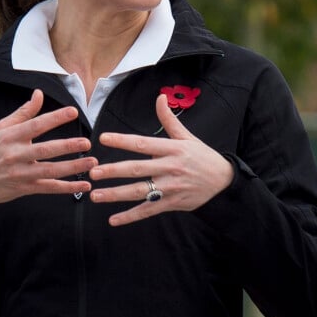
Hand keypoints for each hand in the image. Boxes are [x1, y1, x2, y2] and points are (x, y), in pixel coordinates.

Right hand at [0, 89, 96, 204]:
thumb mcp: (1, 128)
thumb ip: (23, 112)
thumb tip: (39, 93)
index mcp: (10, 136)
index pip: (36, 125)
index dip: (55, 118)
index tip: (73, 111)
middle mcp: (15, 154)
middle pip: (46, 149)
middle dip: (68, 146)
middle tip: (87, 142)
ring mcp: (20, 173)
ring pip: (50, 170)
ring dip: (73, 167)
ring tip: (92, 162)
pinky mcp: (24, 188)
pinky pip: (49, 188)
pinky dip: (67, 187)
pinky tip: (84, 185)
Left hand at [89, 94, 232, 225]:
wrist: (223, 181)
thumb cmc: (202, 157)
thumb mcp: (187, 137)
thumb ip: (169, 120)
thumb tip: (160, 97)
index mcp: (172, 149)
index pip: (143, 143)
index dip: (122, 140)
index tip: (103, 138)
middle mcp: (170, 168)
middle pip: (137, 169)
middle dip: (113, 171)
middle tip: (93, 172)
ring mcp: (171, 187)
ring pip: (140, 192)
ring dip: (116, 195)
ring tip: (95, 196)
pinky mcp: (172, 203)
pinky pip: (148, 210)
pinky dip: (131, 216)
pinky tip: (113, 220)